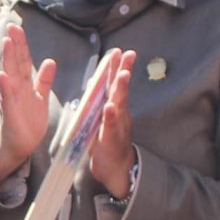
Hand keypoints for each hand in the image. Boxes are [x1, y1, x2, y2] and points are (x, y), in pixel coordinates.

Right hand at [0, 21, 56, 184]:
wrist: (20, 144)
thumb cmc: (29, 121)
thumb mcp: (41, 97)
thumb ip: (44, 80)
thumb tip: (50, 60)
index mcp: (25, 84)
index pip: (23, 60)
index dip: (21, 44)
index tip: (17, 26)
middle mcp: (16, 88)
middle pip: (15, 63)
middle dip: (13, 45)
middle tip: (10, 26)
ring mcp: (12, 100)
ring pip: (10, 76)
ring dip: (8, 59)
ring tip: (7, 42)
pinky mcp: (10, 114)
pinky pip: (7, 99)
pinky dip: (5, 87)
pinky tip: (2, 75)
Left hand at [87, 51, 139, 199]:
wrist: (115, 168)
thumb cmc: (107, 141)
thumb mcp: (101, 117)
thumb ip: (98, 100)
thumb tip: (93, 81)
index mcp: (114, 106)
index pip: (115, 83)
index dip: (117, 67)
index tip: (119, 51)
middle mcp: (119, 113)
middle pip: (121, 89)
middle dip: (123, 70)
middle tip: (127, 53)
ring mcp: (118, 125)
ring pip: (120, 104)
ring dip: (121, 89)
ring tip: (123, 75)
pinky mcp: (113, 139)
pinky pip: (112, 126)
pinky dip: (111, 116)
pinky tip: (110, 107)